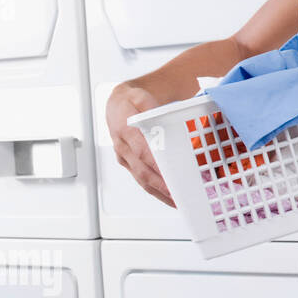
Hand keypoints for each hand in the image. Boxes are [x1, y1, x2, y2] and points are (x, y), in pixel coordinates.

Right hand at [106, 84, 175, 208]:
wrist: (118, 103)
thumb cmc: (132, 99)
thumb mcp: (141, 95)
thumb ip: (150, 105)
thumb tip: (158, 114)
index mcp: (125, 129)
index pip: (142, 151)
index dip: (156, 165)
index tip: (169, 175)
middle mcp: (123, 146)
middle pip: (143, 170)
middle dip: (161, 185)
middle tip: (179, 195)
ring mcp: (125, 156)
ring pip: (142, 178)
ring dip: (160, 192)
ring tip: (178, 202)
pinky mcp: (128, 162)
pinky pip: (141, 178)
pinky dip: (155, 190)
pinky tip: (169, 197)